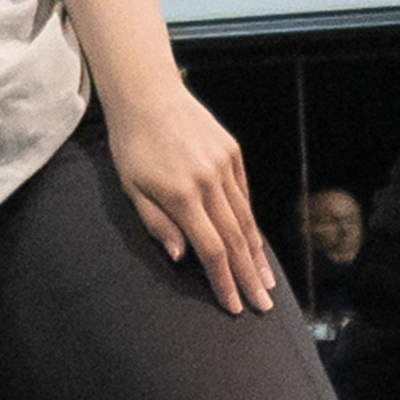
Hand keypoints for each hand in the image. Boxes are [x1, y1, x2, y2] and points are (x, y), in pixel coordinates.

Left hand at [106, 80, 280, 317]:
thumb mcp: (131, 189)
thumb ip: (157, 224)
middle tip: (263, 305)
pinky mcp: (232, 153)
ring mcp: (224, 166)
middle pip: (235, 240)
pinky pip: (244, 195)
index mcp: (181, 196)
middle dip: (250, 277)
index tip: (234, 305)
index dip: (224, 281)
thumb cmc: (131, 145)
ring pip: (246, 219)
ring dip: (257, 254)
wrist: (147, 94)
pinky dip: (251, 222)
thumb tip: (180, 256)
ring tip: (267, 282)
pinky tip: (255, 243)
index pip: (211, 250)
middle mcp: (209, 182)